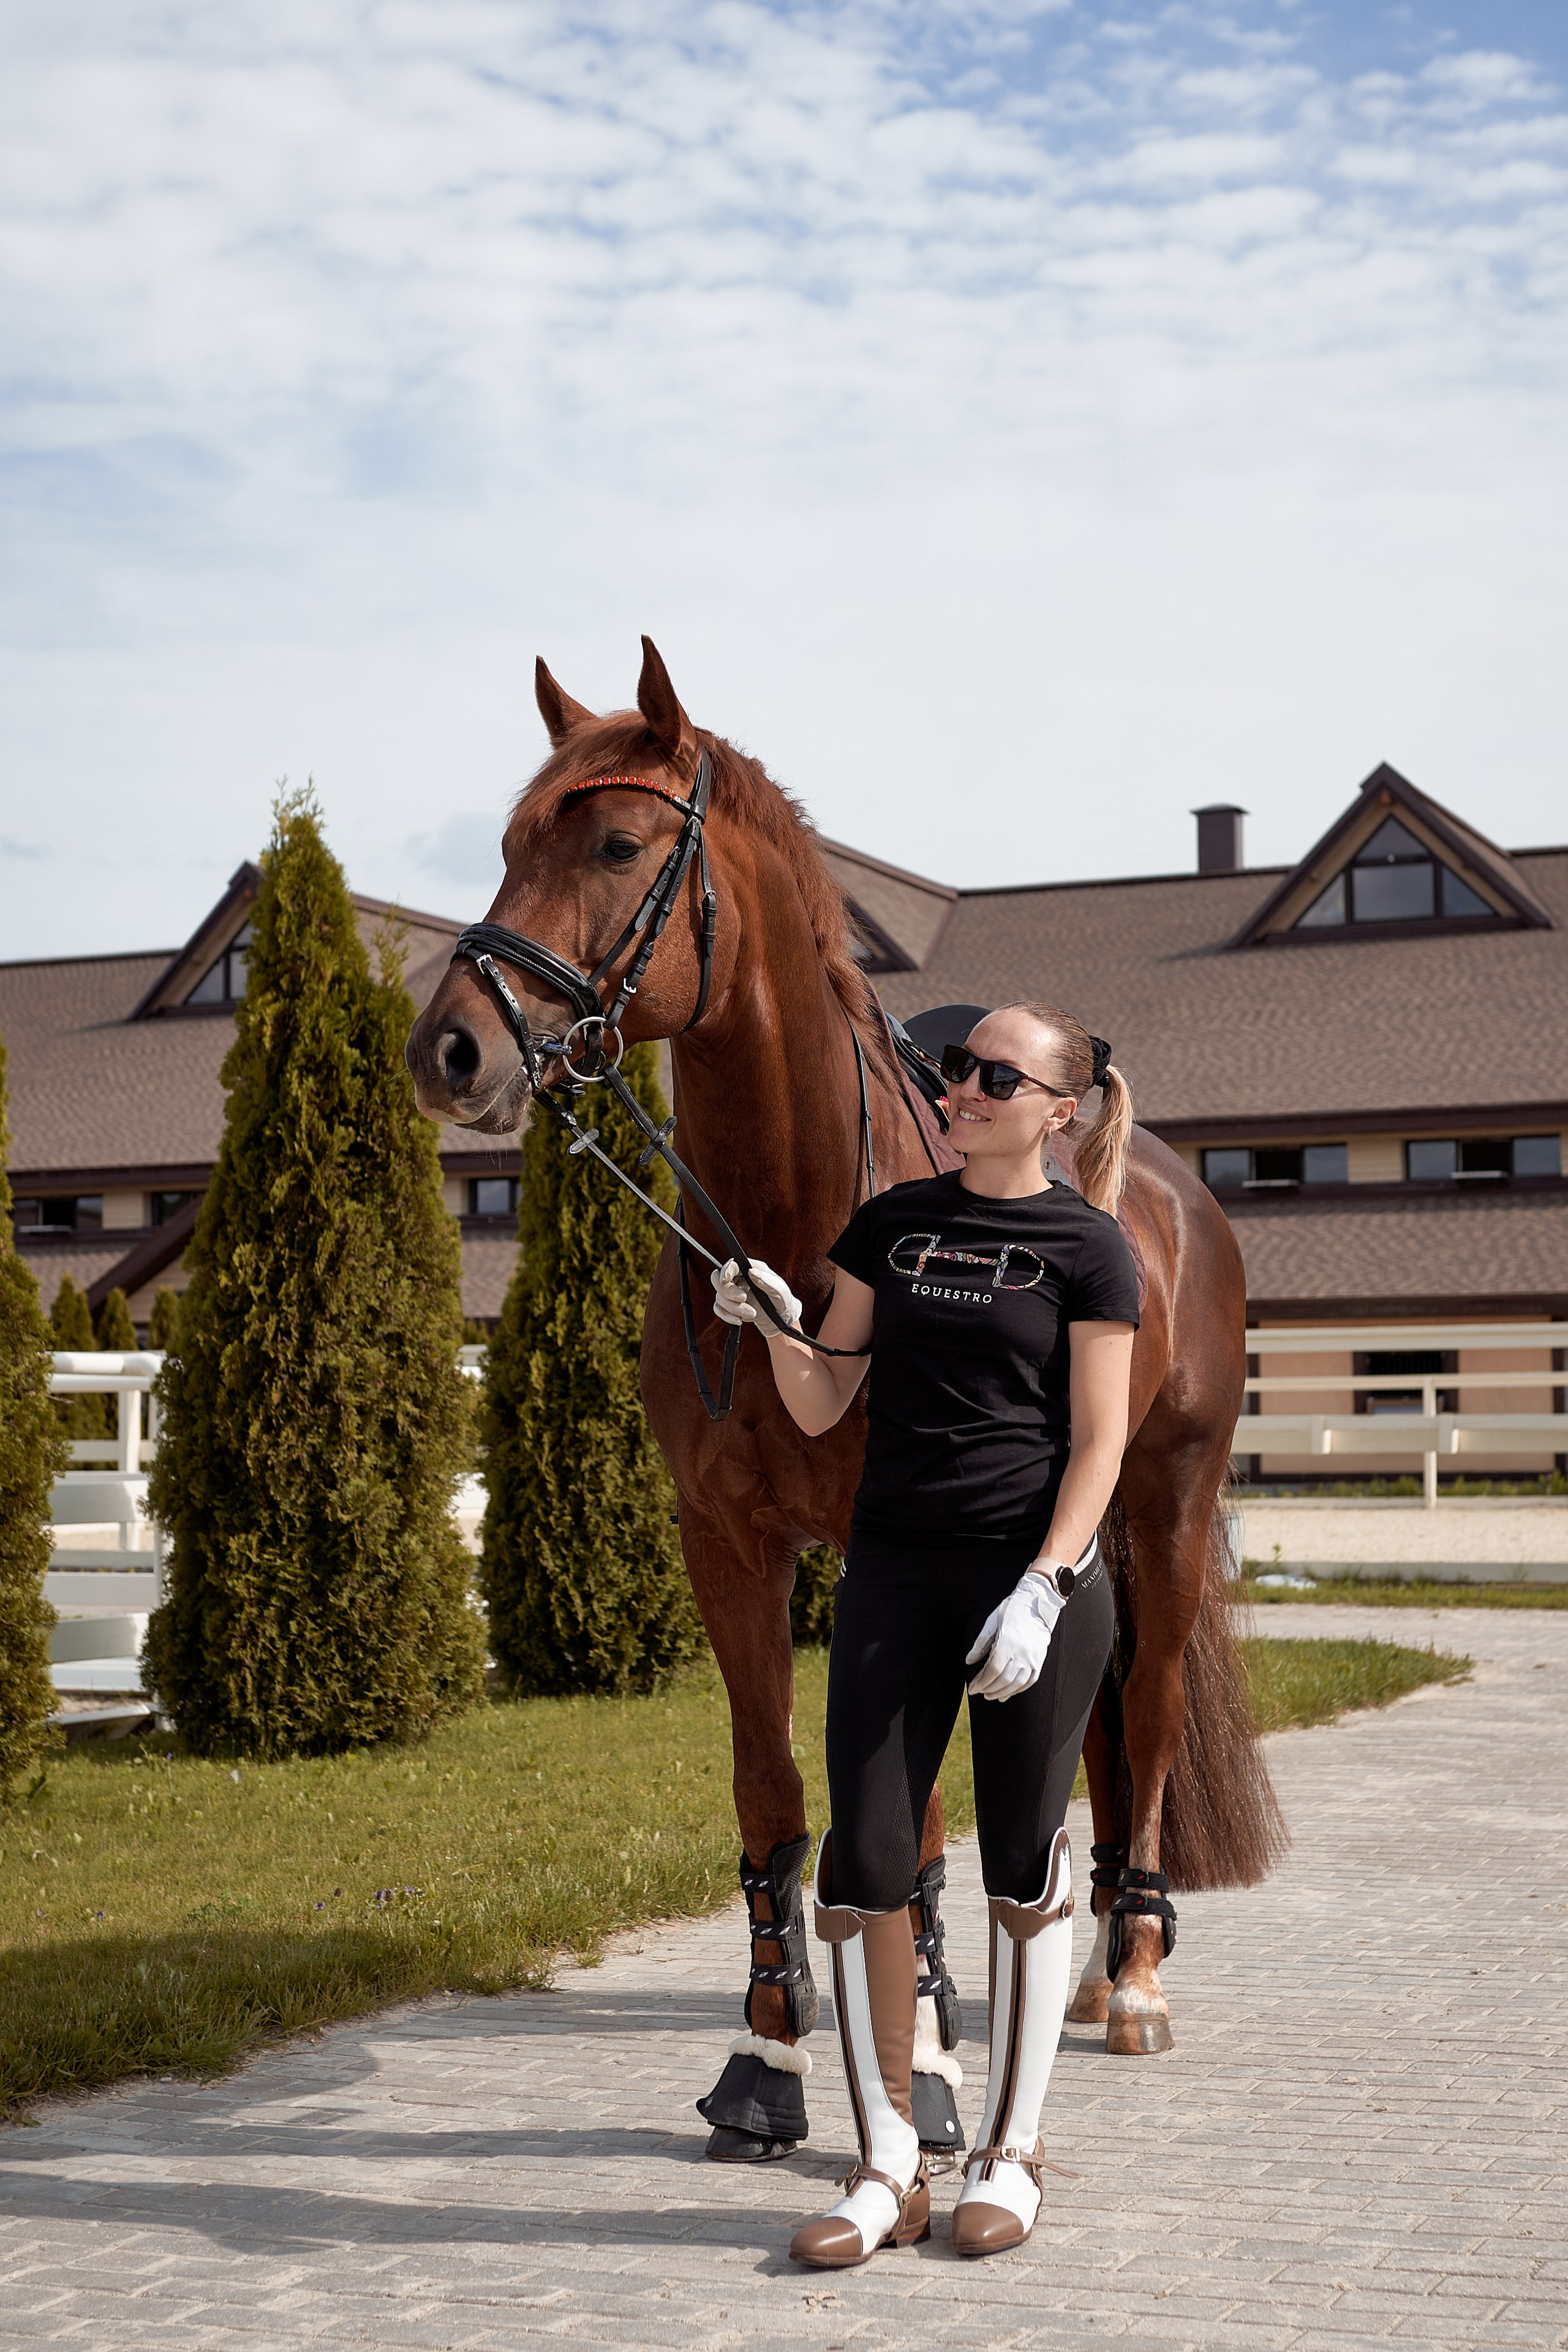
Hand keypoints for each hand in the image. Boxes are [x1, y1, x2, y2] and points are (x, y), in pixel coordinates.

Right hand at [710, 1256, 802, 1337]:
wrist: (780, 1317)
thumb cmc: (781, 1299)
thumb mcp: (779, 1290)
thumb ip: (766, 1280)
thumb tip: (751, 1272)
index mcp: (750, 1268)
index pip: (732, 1264)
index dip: (725, 1271)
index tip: (725, 1280)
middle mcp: (738, 1278)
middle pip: (718, 1279)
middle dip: (728, 1291)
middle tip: (743, 1298)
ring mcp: (732, 1292)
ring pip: (719, 1297)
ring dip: (734, 1308)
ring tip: (752, 1313)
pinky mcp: (729, 1306)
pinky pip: (718, 1309)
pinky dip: (727, 1316)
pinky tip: (739, 1320)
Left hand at [965, 1573, 1066, 1701]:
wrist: (1036, 1603)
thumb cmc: (1010, 1611)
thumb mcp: (991, 1623)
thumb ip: (980, 1644)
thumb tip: (968, 1661)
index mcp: (1007, 1643)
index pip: (992, 1670)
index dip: (981, 1682)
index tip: (972, 1688)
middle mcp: (1021, 1653)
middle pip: (1004, 1680)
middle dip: (989, 1689)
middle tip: (979, 1693)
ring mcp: (1033, 1658)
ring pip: (1017, 1683)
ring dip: (1002, 1692)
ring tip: (991, 1695)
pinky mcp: (1039, 1660)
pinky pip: (1030, 1681)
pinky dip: (1018, 1690)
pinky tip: (1008, 1693)